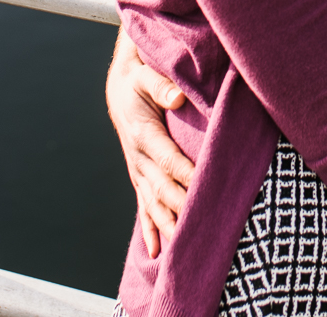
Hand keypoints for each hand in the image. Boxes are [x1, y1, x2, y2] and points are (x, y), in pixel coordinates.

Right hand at [105, 27, 195, 257]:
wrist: (120, 88)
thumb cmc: (137, 80)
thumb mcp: (145, 75)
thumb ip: (160, 85)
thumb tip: (178, 98)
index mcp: (143, 134)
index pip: (169, 160)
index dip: (187, 176)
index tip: (206, 189)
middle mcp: (138, 158)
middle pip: (163, 188)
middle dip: (182, 209)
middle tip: (203, 227)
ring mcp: (138, 170)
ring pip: (154, 203)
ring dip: (168, 225)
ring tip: (182, 248)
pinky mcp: (139, 176)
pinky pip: (145, 206)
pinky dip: (151, 228)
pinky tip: (156, 251)